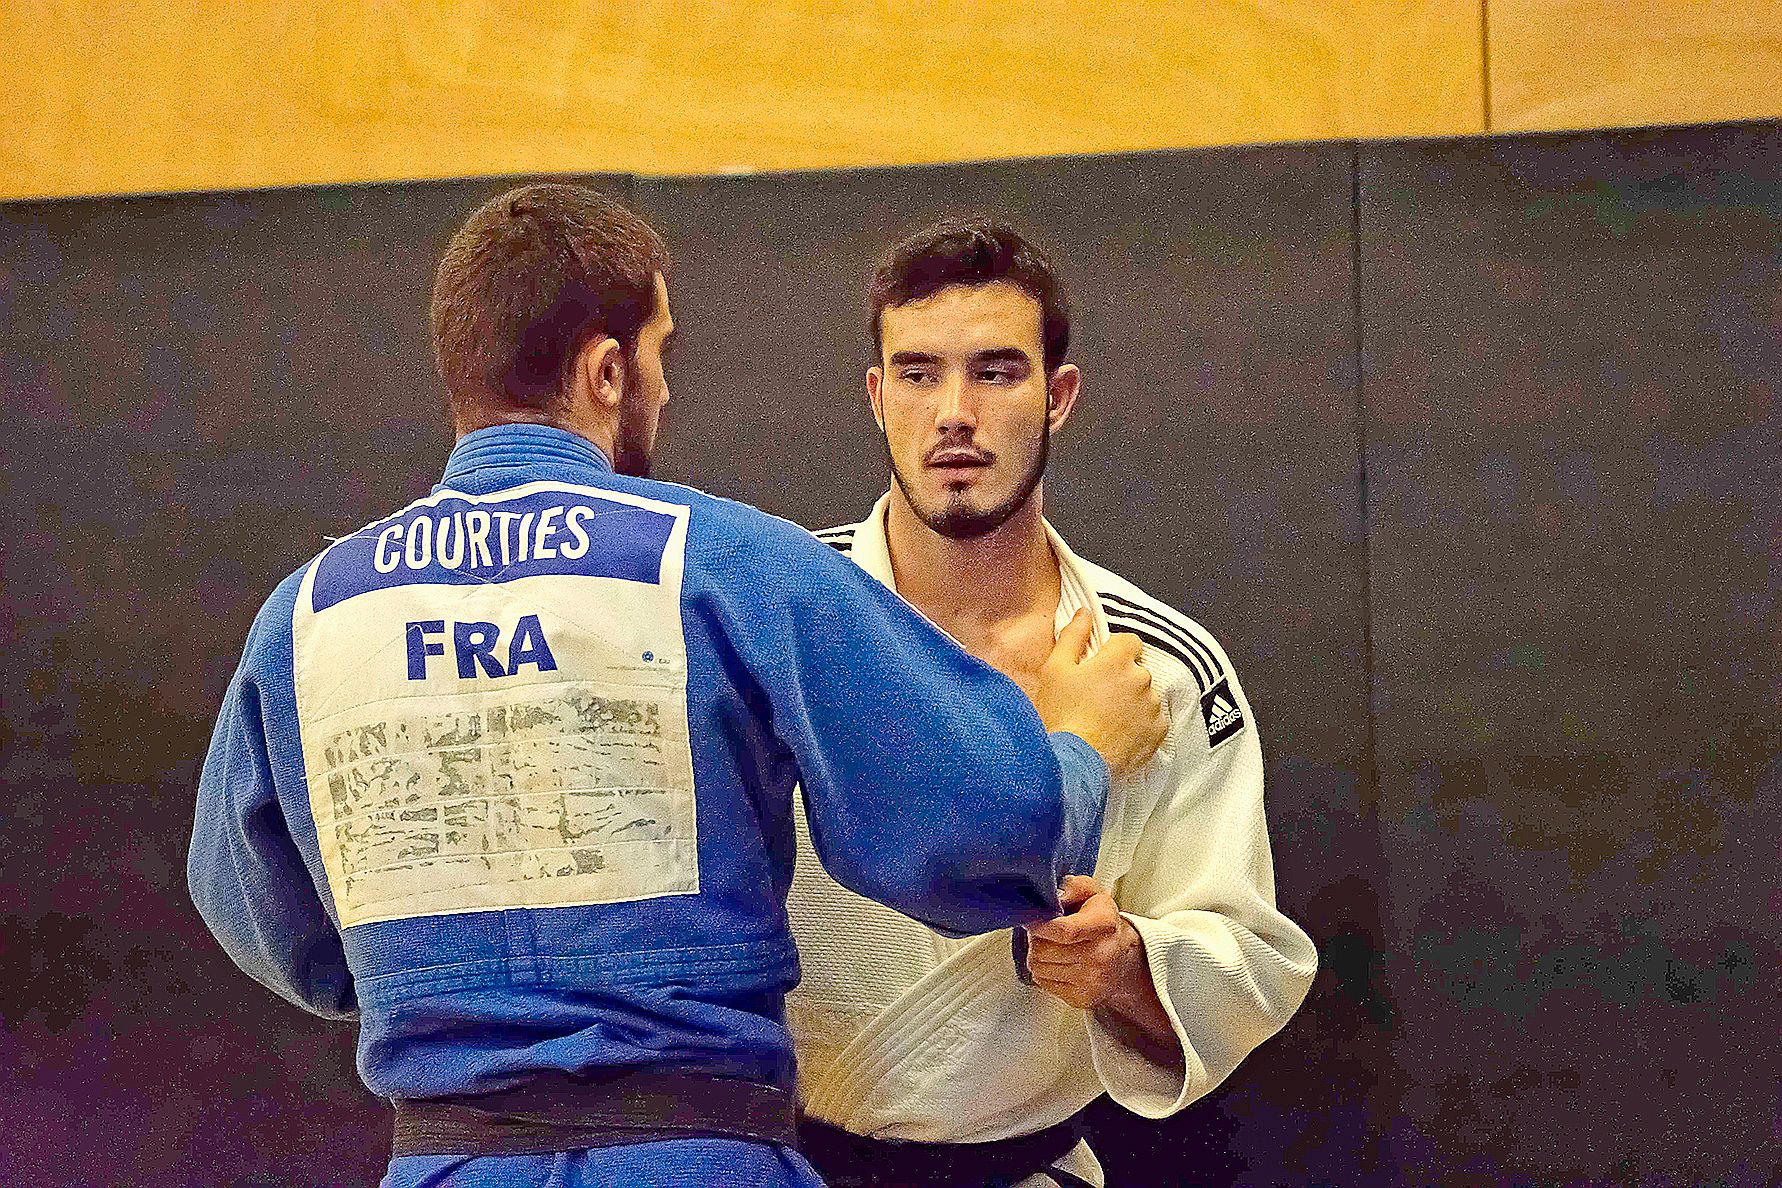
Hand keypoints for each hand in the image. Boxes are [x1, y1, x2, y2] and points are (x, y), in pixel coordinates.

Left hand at [1024, 875, 1147, 1010]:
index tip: (1033, 921)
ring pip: (1038, 966)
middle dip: (1037, 937)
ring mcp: (1091, 980)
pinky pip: (1042, 982)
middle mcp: (1101, 955)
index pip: (1064, 931)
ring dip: (1038, 954)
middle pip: (1044, 949)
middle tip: (1046, 931)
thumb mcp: (1091, 892)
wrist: (1121, 954)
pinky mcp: (1081, 998)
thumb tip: (1055, 896)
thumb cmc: (1101, 921)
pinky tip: (1058, 961)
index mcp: (1104, 924)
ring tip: (1053, 945)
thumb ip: (1072, 886)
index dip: (1041, 926)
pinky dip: (1044, 970)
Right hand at [1027, 610, 1166, 779]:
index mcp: (1118, 660)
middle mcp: (1142, 679)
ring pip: (1145, 695)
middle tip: (1096, 698)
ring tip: (1105, 720)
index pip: (1129, 642)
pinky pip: (1153, 720)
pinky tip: (1117, 733)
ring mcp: (1152, 707)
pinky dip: (1139, 724)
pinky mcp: (1158, 732)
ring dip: (1131, 702)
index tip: (1099, 667)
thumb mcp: (1055, 669)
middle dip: (1121, 679)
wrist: (1074, 762)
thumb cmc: (1061, 716)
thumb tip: (1084, 613)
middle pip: (1136, 670)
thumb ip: (1073, 636)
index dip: (1114, 652)